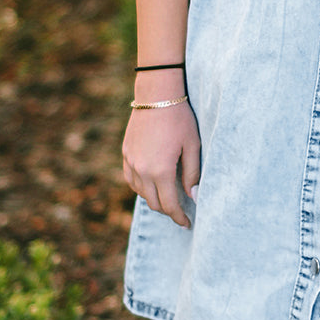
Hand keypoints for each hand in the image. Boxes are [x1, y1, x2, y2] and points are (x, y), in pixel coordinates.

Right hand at [122, 102, 200, 228]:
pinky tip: (152, 184)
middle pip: (154, 203)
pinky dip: (141, 187)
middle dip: (168, 211)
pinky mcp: (126, 153)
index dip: (179, 218)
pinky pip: (131, 179)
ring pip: (141, 193)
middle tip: (180, 211)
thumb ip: (192, 174)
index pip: (169, 205)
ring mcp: (131, 162)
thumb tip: (193, 197)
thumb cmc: (179, 119)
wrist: (156, 95)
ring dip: (155, 199)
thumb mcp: (192, 146)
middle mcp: (142, 170)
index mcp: (161, 171)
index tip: (187, 223)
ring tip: (168, 197)